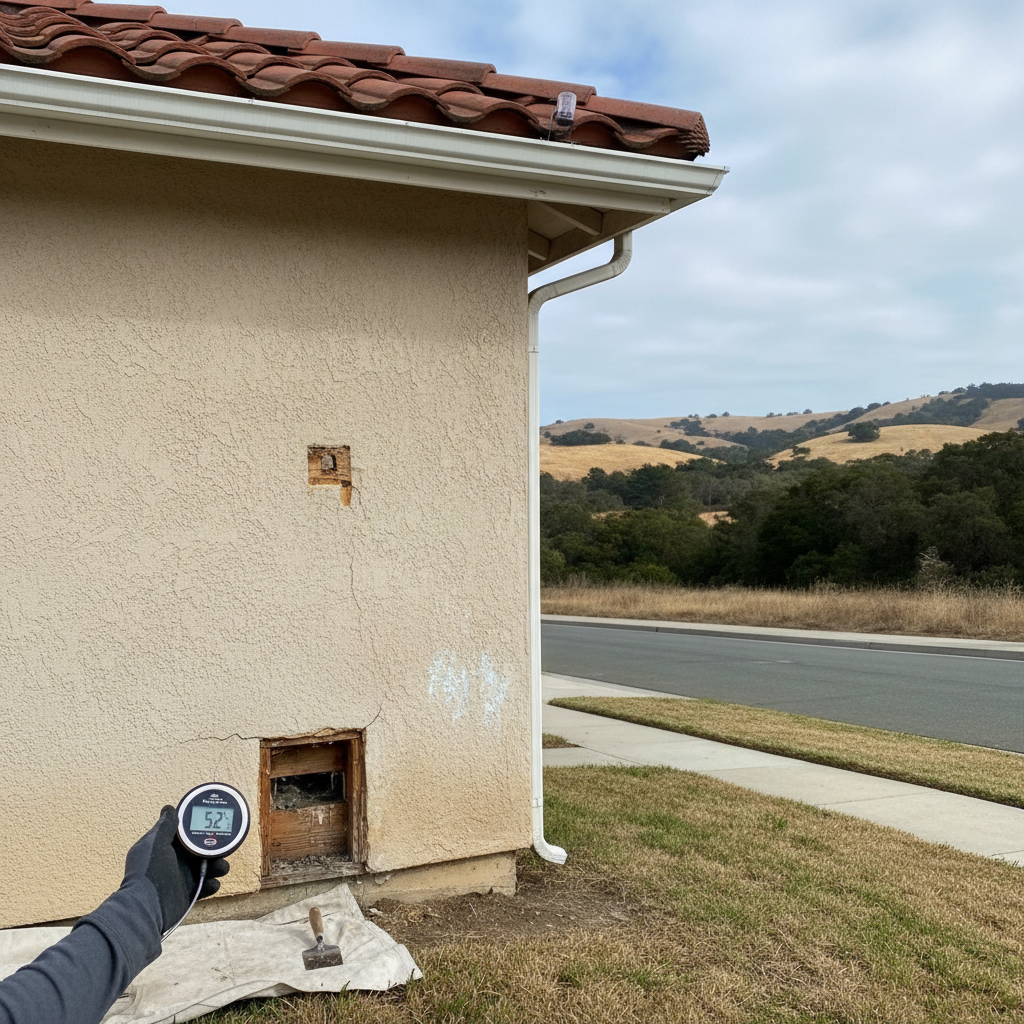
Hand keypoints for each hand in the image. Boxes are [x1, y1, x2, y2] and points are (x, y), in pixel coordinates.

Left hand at [122, 806, 229, 932]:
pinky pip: (206, 885)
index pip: (187, 833)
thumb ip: (165, 827)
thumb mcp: (156, 844)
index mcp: (168, 846)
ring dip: (218, 866)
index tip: (214, 824)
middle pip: (202, 849)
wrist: (146, 908)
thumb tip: (169, 808)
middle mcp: (176, 860)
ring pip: (208, 867)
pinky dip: (212, 884)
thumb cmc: (149, 872)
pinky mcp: (189, 893)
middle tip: (223, 848)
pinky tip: (211, 883)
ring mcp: (183, 877)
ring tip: (220, 867)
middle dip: (214, 848)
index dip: (200, 828)